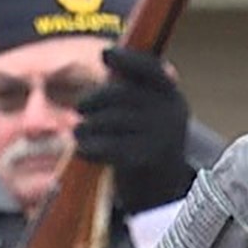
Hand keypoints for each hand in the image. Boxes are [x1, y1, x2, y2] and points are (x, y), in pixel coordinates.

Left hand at [74, 46, 194, 212]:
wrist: (163, 192)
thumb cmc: (145, 143)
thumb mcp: (147, 112)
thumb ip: (130, 88)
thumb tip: (106, 55)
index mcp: (171, 95)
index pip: (150, 69)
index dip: (128, 59)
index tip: (105, 54)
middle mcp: (170, 113)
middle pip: (122, 95)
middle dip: (95, 99)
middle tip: (79, 108)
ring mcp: (162, 136)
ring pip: (112, 120)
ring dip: (88, 126)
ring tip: (77, 131)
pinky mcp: (148, 160)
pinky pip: (111, 147)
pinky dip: (91, 147)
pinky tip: (81, 150)